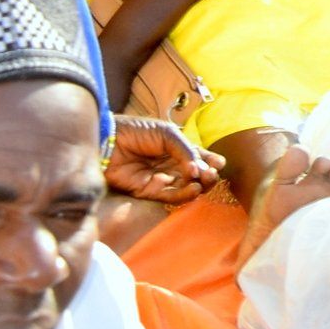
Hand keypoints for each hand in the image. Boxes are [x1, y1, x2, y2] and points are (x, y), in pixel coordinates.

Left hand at [105, 119, 224, 204]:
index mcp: (178, 149)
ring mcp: (161, 179)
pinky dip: (183, 194)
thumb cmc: (138, 131)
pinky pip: (170, 196)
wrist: (110, 141)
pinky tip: (193, 188)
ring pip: (185, 187)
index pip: (199, 158)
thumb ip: (185, 151)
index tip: (219, 163)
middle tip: (212, 174)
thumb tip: (198, 171)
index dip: (211, 161)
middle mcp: (172, 165)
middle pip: (196, 175)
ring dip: (198, 186)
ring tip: (204, 181)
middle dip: (207, 175)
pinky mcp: (149, 191)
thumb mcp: (167, 134)